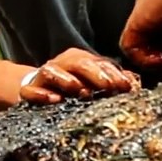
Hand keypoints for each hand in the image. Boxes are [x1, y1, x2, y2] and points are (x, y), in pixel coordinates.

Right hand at [20, 48, 138, 104]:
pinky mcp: (28, 90)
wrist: (34, 91)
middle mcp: (62, 64)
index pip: (98, 62)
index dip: (114, 73)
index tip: (127, 87)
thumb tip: (133, 81)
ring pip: (53, 71)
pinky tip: (55, 99)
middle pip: (79, 63)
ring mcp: (43, 76)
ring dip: (67, 80)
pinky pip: (31, 90)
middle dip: (96, 74)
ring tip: (81, 91)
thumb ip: (111, 81)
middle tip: (109, 87)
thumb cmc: (69, 90)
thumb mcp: (92, 85)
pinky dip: (42, 94)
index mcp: (80, 60)